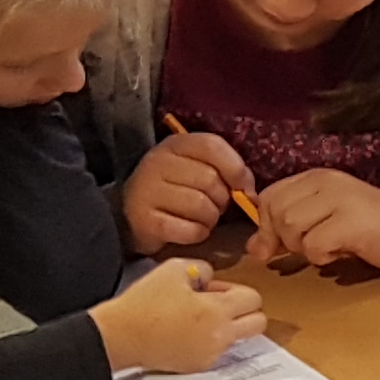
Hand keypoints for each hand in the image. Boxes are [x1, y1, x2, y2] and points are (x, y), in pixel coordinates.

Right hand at [89, 259, 268, 374]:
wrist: (120, 335)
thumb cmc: (144, 302)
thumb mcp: (173, 269)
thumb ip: (203, 269)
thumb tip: (212, 280)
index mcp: (218, 310)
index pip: (254, 299)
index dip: (235, 290)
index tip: (213, 290)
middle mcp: (221, 336)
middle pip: (259, 323)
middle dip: (245, 312)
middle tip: (219, 306)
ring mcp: (212, 354)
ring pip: (240, 338)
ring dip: (228, 326)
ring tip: (198, 319)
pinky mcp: (199, 367)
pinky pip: (219, 351)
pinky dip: (211, 341)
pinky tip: (186, 332)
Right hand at [121, 129, 254, 252]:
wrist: (129, 214)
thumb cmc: (174, 190)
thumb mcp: (196, 168)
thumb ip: (225, 170)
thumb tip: (250, 192)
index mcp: (175, 145)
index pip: (212, 146)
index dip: (235, 168)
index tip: (243, 186)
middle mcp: (158, 163)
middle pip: (211, 180)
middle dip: (222, 199)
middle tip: (213, 206)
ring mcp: (148, 192)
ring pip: (202, 207)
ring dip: (210, 219)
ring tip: (201, 219)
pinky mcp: (147, 221)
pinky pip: (190, 230)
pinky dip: (198, 234)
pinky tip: (189, 230)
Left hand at [248, 168, 379, 272]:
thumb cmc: (368, 229)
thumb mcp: (323, 221)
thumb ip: (288, 228)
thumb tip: (254, 248)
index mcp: (316, 178)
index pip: (269, 196)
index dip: (267, 224)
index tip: (280, 242)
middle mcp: (324, 183)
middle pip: (276, 212)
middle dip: (285, 238)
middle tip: (311, 246)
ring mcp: (338, 200)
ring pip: (291, 226)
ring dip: (304, 247)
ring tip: (329, 247)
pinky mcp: (350, 222)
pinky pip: (314, 245)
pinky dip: (322, 256)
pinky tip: (341, 252)